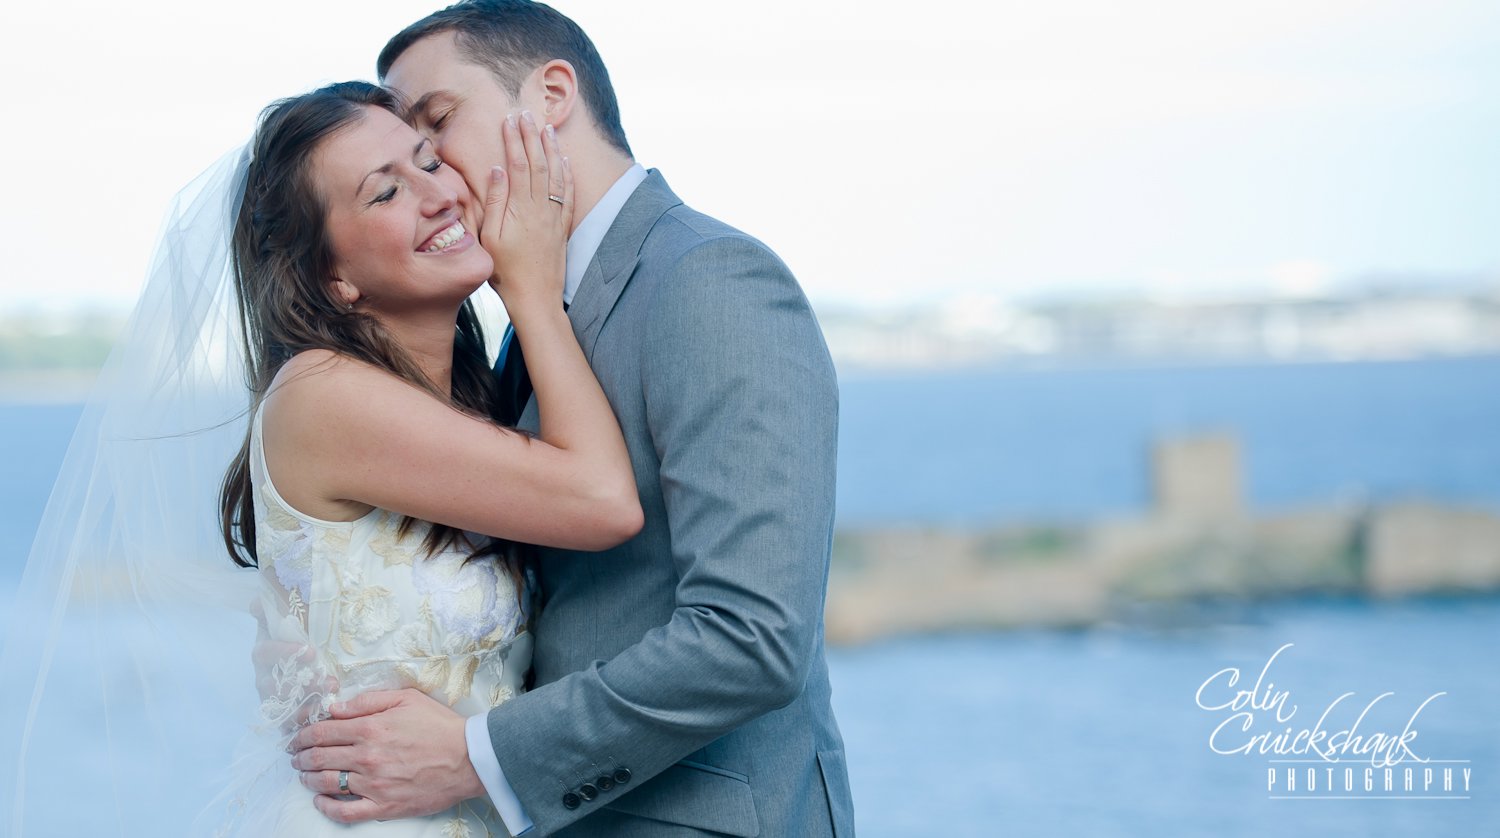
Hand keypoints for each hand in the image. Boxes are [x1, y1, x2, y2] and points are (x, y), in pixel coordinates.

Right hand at [250, 597, 337, 733]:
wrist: (321, 662)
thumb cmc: (307, 638)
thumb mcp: (298, 621)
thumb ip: (280, 609)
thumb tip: (257, 601)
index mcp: (266, 651)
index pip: (263, 652)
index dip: (282, 652)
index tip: (311, 651)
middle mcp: (265, 675)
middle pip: (269, 684)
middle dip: (297, 682)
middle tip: (326, 678)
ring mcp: (273, 697)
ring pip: (280, 703)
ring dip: (306, 699)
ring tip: (332, 691)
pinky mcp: (284, 715)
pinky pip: (288, 722)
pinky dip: (304, 718)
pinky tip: (324, 711)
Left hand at [288, 689, 483, 823]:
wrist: (468, 757)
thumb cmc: (439, 726)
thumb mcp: (406, 699)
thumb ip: (367, 701)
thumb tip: (335, 707)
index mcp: (370, 729)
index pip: (322, 732)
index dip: (303, 735)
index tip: (297, 738)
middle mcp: (367, 757)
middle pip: (319, 757)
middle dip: (302, 756)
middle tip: (296, 756)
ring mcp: (373, 784)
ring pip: (326, 783)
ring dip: (308, 779)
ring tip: (304, 776)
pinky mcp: (383, 805)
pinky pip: (345, 812)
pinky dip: (327, 807)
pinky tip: (320, 801)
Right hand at [480, 109, 573, 307]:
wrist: (535, 298)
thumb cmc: (506, 272)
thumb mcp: (490, 238)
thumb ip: (494, 202)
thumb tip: (497, 170)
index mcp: (521, 209)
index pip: (519, 164)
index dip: (514, 140)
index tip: (509, 120)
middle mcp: (542, 208)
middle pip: (539, 163)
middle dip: (532, 136)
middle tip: (527, 114)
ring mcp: (555, 217)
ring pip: (557, 175)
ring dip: (552, 149)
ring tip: (548, 128)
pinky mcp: (563, 227)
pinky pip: (569, 194)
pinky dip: (568, 174)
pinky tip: (566, 161)